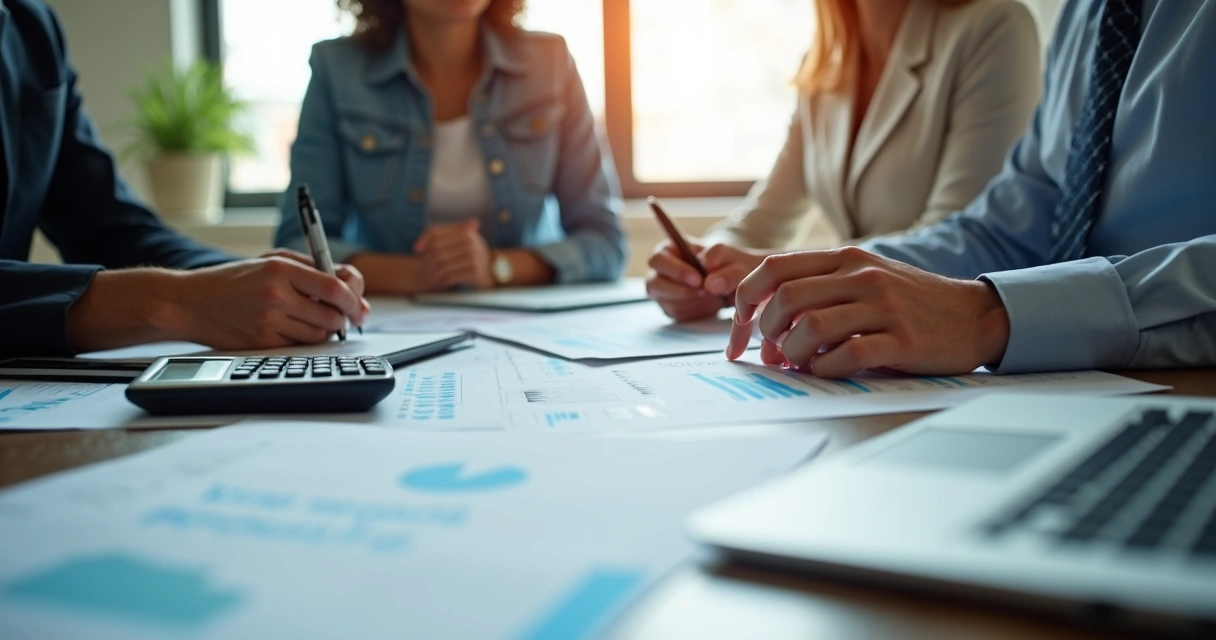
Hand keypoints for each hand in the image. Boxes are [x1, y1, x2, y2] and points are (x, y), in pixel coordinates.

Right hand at [176, 256, 368, 348]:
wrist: (191, 302)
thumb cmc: (235, 280)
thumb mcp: (272, 260)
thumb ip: (312, 268)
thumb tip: (350, 285)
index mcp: (281, 269)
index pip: (335, 287)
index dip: (355, 300)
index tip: (359, 307)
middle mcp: (276, 295)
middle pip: (332, 315)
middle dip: (343, 318)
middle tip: (343, 317)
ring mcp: (268, 321)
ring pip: (319, 334)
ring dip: (325, 330)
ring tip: (313, 319)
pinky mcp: (262, 342)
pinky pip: (300, 346)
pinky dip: (305, 340)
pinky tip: (295, 329)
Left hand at [414, 220, 493, 290]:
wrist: (495, 274)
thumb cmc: (473, 260)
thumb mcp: (461, 245)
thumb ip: (442, 240)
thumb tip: (417, 247)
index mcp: (466, 232)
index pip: (436, 232)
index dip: (424, 240)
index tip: (416, 250)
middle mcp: (470, 241)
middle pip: (437, 250)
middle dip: (427, 264)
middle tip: (424, 274)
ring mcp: (474, 256)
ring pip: (442, 264)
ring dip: (433, 276)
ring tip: (431, 282)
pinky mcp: (475, 271)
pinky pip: (450, 276)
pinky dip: (442, 282)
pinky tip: (440, 285)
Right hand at [646, 240, 764, 321]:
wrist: (732, 278)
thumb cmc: (727, 261)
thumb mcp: (730, 257)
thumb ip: (722, 264)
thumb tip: (710, 283)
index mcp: (667, 251)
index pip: (658, 260)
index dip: (676, 271)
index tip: (699, 280)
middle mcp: (659, 272)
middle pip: (654, 284)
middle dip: (680, 291)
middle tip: (705, 292)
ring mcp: (662, 292)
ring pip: (667, 302)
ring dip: (691, 302)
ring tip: (713, 296)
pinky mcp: (670, 308)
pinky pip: (677, 314)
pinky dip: (695, 311)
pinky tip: (710, 303)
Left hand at [726, 247, 1009, 377]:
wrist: (975, 316)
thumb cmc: (910, 304)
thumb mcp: (863, 279)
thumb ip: (818, 291)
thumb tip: (766, 328)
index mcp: (844, 258)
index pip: (773, 269)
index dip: (744, 303)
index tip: (738, 333)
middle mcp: (860, 276)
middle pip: (785, 298)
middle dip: (766, 333)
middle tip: (772, 354)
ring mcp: (882, 306)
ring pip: (810, 327)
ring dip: (793, 353)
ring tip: (799, 364)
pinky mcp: (901, 340)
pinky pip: (847, 355)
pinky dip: (825, 368)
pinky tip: (827, 370)